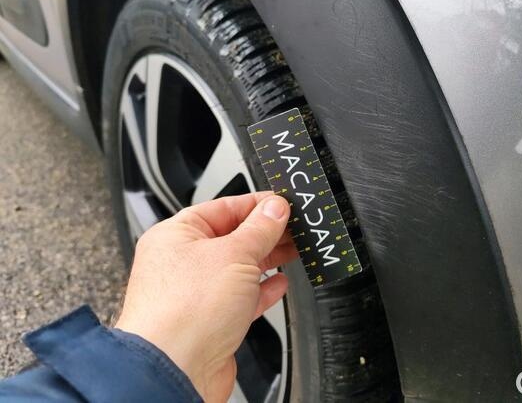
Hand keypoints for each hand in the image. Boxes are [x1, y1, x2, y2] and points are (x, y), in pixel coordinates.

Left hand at [114, 192, 296, 401]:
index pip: (224, 207)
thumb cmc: (184, 312)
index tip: (283, 203)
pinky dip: (261, 290)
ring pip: (238, 268)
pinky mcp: (209, 322)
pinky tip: (277, 284)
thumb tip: (275, 208)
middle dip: (266, 233)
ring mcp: (195, 294)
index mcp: (176, 235)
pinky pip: (240, 298)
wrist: (173, 370)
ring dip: (267, 260)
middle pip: (232, 237)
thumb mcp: (235, 255)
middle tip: (295, 227)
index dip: (257, 204)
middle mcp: (181, 262)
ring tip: (293, 250)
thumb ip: (260, 229)